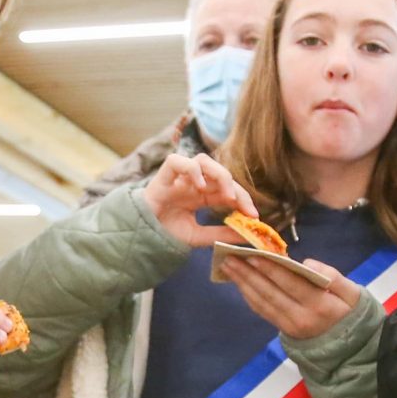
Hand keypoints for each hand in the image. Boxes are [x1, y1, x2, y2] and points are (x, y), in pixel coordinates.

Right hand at [139, 153, 257, 249]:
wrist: (142, 236)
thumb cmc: (167, 232)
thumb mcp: (199, 237)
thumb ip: (221, 234)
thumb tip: (248, 236)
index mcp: (204, 195)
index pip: (229, 190)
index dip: (244, 200)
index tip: (254, 217)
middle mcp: (194, 182)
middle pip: (221, 173)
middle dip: (237, 189)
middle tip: (243, 208)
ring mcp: (179, 177)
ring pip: (204, 160)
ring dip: (219, 175)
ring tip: (226, 196)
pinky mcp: (164, 174)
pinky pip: (179, 161)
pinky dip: (192, 170)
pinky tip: (200, 187)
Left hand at [218, 253, 360, 340]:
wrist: (350, 347)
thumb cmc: (351, 312)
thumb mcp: (353, 293)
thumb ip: (333, 276)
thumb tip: (306, 263)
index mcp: (320, 305)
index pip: (291, 284)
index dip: (271, 270)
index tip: (252, 255)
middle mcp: (301, 318)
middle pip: (270, 293)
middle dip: (248, 275)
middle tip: (230, 258)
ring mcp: (290, 326)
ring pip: (262, 303)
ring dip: (243, 284)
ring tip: (228, 267)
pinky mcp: (283, 331)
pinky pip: (263, 312)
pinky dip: (249, 296)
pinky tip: (239, 283)